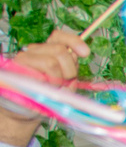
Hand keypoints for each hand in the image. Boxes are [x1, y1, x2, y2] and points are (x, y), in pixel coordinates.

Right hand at [0, 30, 87, 146]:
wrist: (27, 110)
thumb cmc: (48, 96)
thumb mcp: (66, 82)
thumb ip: (72, 67)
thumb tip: (80, 53)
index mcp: (47, 51)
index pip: (58, 36)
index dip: (74, 41)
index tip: (85, 52)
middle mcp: (35, 51)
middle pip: (61, 50)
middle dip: (70, 70)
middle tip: (65, 82)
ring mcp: (25, 58)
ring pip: (52, 62)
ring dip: (59, 79)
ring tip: (54, 87)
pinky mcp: (19, 67)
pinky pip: (41, 72)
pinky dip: (50, 83)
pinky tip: (45, 88)